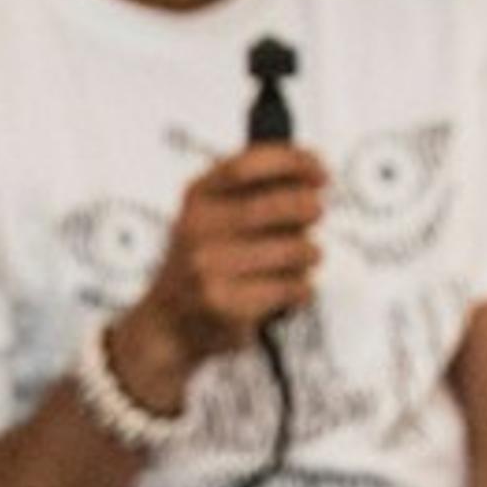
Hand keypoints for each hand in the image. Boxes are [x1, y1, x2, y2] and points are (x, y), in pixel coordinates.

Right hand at [114, 141, 329, 397]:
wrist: (167, 325)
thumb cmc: (207, 260)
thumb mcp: (214, 214)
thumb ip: (256, 190)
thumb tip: (313, 173)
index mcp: (197, 197)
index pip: (246, 166)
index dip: (291, 162)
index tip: (319, 169)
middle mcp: (197, 229)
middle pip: (277, 206)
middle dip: (309, 206)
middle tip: (317, 211)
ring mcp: (209, 270)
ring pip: (293, 250)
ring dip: (310, 252)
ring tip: (304, 257)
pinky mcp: (227, 307)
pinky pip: (291, 287)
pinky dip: (303, 287)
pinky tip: (292, 289)